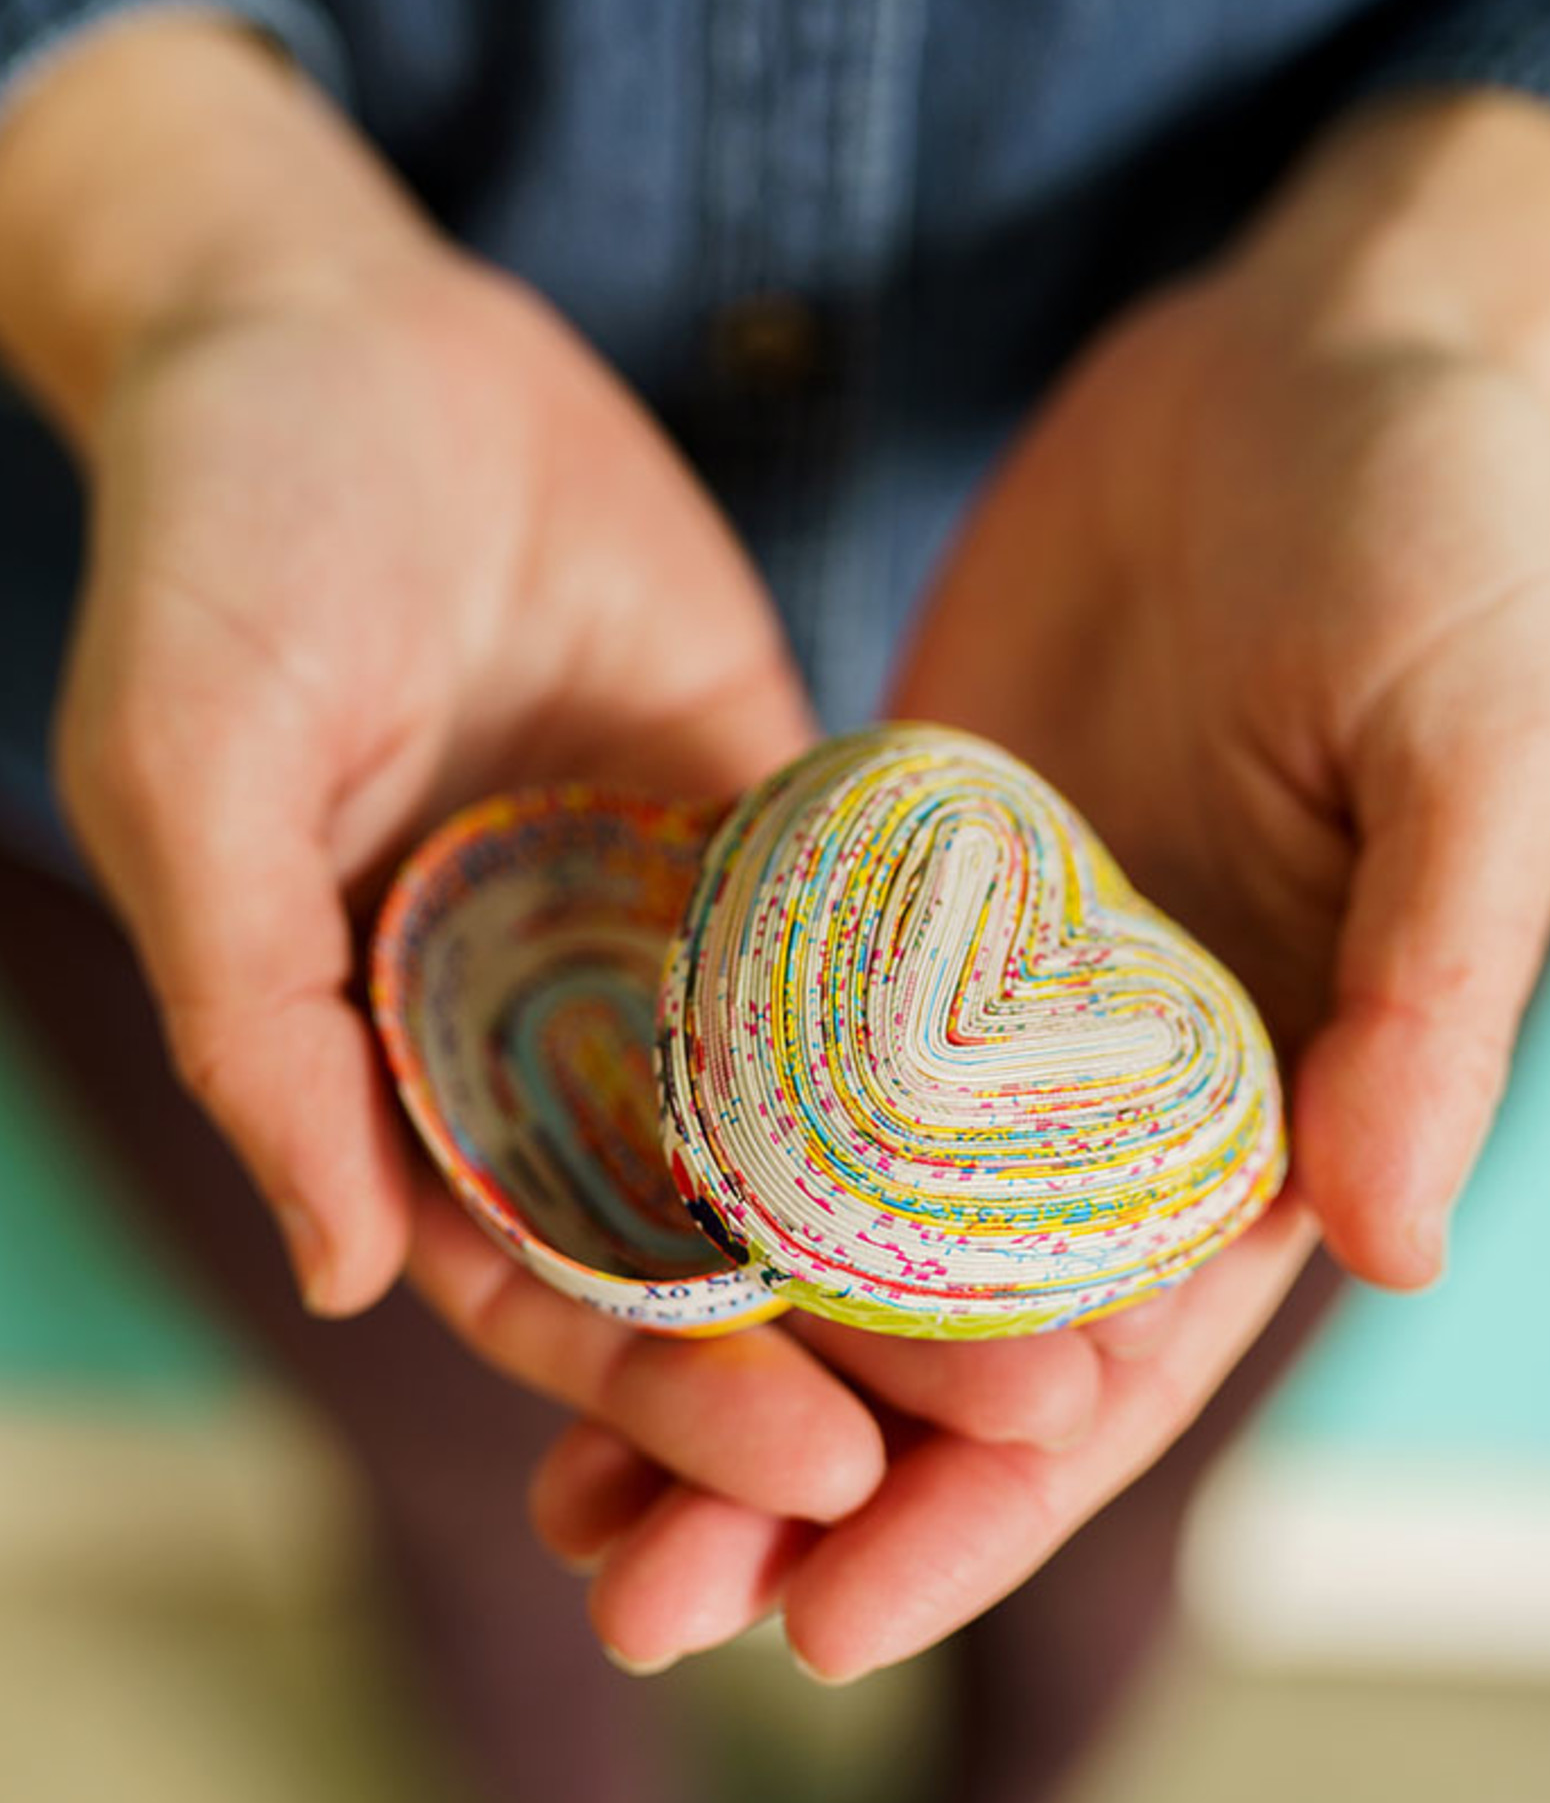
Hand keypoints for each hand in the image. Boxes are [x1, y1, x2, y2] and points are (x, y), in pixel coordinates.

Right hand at [4, 16, 1108, 1563]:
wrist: (339, 327)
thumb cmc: (220, 545)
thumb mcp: (194, 771)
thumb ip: (258, 1023)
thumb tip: (346, 1278)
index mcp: (394, 1065)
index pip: (543, 1282)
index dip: (670, 1394)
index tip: (824, 1475)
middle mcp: (539, 1029)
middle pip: (710, 1241)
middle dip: (855, 1348)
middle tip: (1033, 1423)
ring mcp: (662, 930)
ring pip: (815, 1126)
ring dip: (942, 1229)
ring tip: (1102, 1313)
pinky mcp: (764, 819)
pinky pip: (877, 948)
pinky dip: (968, 1042)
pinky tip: (1090, 1111)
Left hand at [531, 93, 1549, 1677]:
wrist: (1310, 361)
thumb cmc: (1441, 547)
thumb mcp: (1472, 755)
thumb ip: (1431, 989)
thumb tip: (1381, 1239)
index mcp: (1258, 1113)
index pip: (1108, 1370)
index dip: (976, 1509)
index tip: (825, 1623)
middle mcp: (1099, 1091)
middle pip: (934, 1342)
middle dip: (798, 1487)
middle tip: (637, 1608)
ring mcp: (973, 996)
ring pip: (826, 1228)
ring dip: (703, 1362)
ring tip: (563, 1501)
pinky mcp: (878, 883)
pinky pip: (763, 1044)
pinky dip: (673, 1159)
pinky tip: (548, 1240)